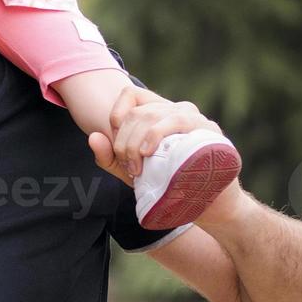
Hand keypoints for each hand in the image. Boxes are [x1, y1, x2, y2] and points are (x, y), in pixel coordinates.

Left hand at [86, 85, 221, 182]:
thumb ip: (110, 157)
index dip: (117, 115)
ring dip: (136, 143)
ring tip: (137, 168)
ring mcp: (194, 117)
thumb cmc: (171, 185)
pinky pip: (178, 120)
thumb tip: (92, 137)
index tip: (116, 146)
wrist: (209, 206)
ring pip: (153, 115)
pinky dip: (157, 134)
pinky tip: (149, 153)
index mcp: (161, 113)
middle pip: (138, 112)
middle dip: (124, 142)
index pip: (131, 95)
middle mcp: (177, 109)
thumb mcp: (133, 172)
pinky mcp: (208, 129)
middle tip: (128, 169)